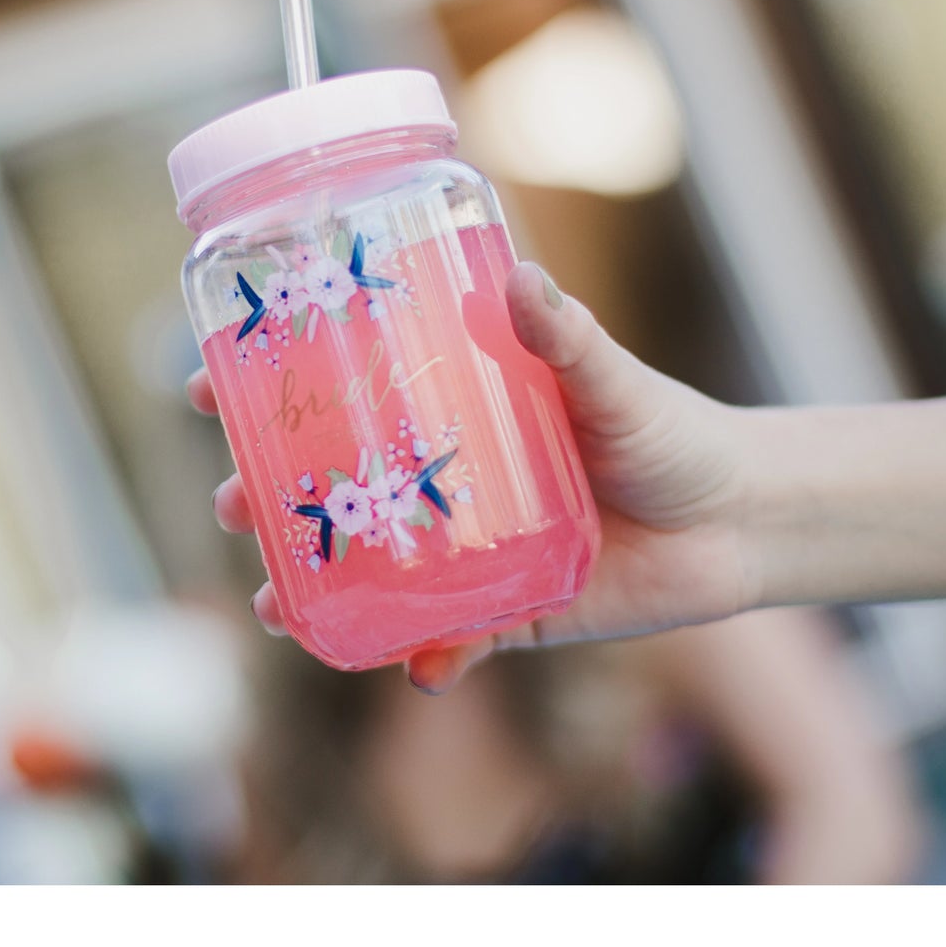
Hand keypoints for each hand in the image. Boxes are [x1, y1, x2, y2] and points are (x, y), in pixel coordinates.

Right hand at [190, 261, 760, 691]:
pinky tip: (409, 667)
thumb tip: (521, 279)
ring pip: (367, 572)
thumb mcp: (611, 381)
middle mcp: (442, 481)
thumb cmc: (669, 433)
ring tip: (276, 601)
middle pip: (329, 491)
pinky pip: (447, 642)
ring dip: (312, 588)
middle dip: (268, 498)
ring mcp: (467, 551)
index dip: (265, 390)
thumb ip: (568, 338)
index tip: (207, 385)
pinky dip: (424, 658)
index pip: (340, 394)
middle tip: (233, 501)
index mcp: (450, 411)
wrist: (739, 522)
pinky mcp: (509, 614)